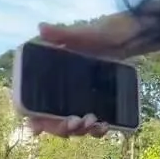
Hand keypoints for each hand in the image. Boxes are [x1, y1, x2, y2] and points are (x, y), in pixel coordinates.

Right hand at [24, 14, 142, 138]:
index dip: (33, 118)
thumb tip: (41, 28)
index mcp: (52, 78)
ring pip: (73, 126)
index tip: (36, 128)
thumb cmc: (99, 33)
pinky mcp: (98, 105)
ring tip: (93, 122)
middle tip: (75, 122)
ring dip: (80, 130)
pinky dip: (97, 131)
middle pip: (53, 121)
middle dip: (61, 127)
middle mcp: (63, 93)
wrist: (126, 37)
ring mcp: (80, 101)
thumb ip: (61, 34)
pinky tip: (104, 126)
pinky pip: (93, 126)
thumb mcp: (82, 34)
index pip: (34, 104)